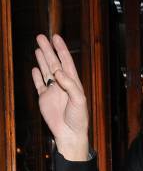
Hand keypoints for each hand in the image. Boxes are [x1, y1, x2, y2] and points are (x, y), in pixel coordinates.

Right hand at [32, 34, 88, 159]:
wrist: (69, 134)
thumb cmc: (78, 119)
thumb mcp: (79, 100)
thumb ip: (70, 85)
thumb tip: (58, 71)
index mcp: (73, 83)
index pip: (66, 62)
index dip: (61, 49)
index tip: (56, 37)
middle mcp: (63, 85)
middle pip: (54, 63)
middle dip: (48, 50)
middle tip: (41, 37)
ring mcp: (53, 91)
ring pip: (46, 71)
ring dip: (42, 59)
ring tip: (38, 47)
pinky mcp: (44, 99)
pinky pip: (39, 85)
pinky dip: (37, 76)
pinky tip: (35, 68)